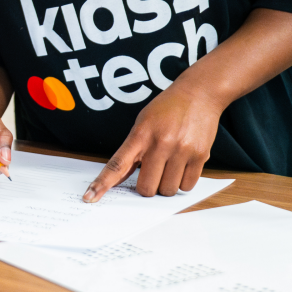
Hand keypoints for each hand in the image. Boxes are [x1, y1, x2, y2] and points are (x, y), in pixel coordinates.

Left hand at [84, 85, 221, 201]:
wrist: (198, 93)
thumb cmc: (166, 108)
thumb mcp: (143, 123)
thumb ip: (132, 149)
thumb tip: (120, 178)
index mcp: (140, 135)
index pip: (117, 165)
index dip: (102, 183)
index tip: (90, 197)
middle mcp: (161, 144)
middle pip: (146, 188)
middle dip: (147, 186)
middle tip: (152, 172)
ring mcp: (182, 151)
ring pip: (167, 190)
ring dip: (166, 185)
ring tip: (170, 165)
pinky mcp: (201, 156)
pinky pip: (187, 186)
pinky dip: (182, 182)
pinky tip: (183, 165)